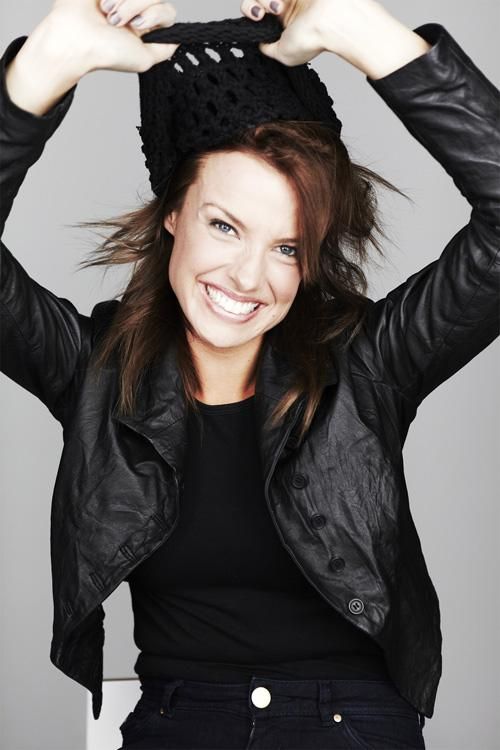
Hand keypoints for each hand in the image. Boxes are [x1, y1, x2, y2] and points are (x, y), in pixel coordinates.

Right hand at [36, 0, 179, 77]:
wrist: (77, 38)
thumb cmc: (106, 53)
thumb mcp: (145, 60)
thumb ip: (166, 49)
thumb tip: (179, 39)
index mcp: (146, 26)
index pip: (168, 11)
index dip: (155, 15)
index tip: (137, 27)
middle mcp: (136, 8)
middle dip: (136, 7)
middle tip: (117, 22)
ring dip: (124, 1)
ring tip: (107, 13)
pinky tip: (101, 2)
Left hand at [240, 0, 394, 67]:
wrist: (330, 20)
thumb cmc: (312, 39)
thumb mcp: (283, 55)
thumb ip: (268, 48)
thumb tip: (260, 42)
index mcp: (284, 24)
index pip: (257, 14)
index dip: (251, 13)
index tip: (258, 19)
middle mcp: (286, 6)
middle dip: (253, 5)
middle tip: (265, 13)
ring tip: (278, 7)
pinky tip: (280, 1)